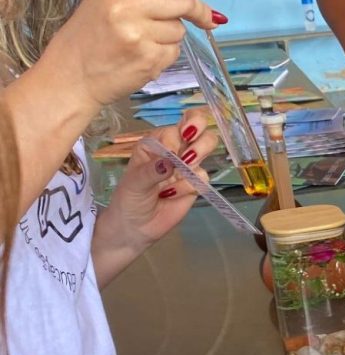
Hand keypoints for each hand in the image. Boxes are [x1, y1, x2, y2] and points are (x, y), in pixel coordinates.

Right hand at [45, 0, 214, 110]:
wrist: (70, 76)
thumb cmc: (88, 37)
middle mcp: (128, 5)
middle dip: (199, 10)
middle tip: (204, 17)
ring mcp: (139, 34)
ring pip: (180, 28)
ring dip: (172, 34)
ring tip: (144, 40)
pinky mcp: (149, 59)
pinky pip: (174, 51)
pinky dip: (166, 54)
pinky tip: (143, 55)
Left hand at [102, 111, 217, 249]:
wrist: (135, 228)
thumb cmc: (129, 199)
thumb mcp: (134, 183)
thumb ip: (152, 171)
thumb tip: (170, 162)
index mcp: (156, 142)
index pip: (176, 127)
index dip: (183, 132)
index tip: (180, 142)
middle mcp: (174, 149)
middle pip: (199, 129)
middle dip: (200, 138)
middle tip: (191, 154)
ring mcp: (187, 166)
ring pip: (207, 148)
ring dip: (200, 156)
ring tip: (186, 170)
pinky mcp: (195, 184)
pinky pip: (203, 178)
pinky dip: (190, 187)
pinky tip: (172, 195)